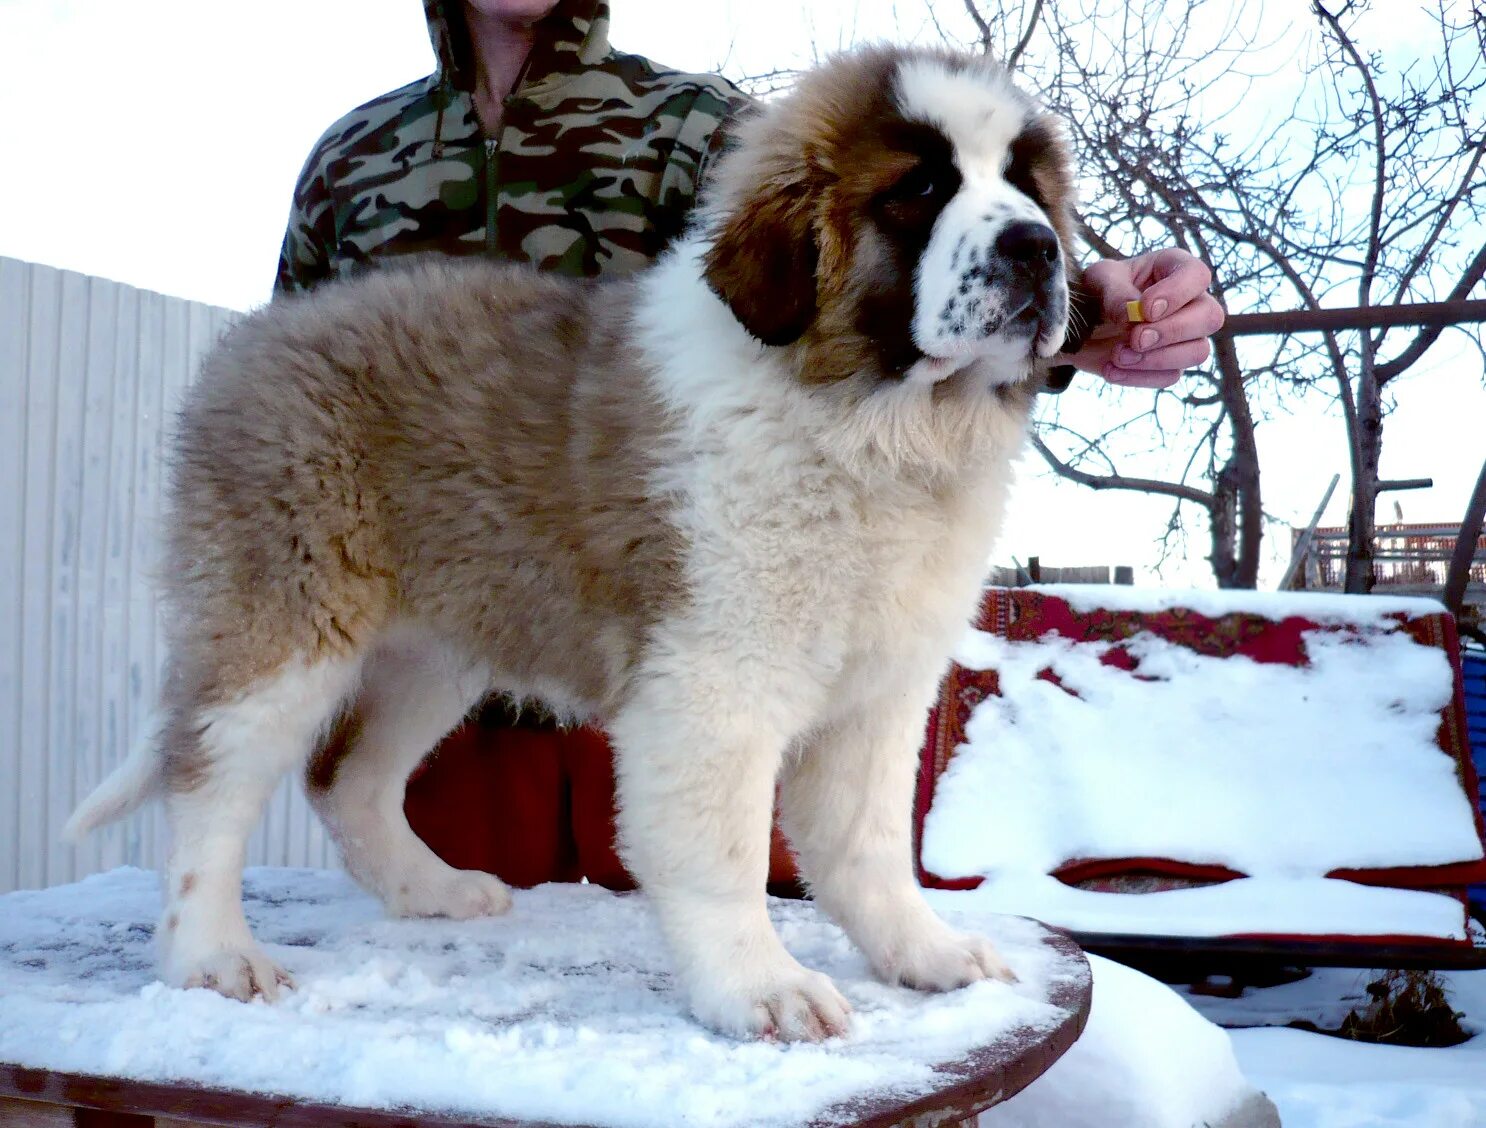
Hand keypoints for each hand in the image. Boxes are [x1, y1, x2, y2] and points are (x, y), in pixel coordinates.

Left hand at [1065, 248, 1224, 388]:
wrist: (1082, 326)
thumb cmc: (1095, 291)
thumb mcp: (1098, 281)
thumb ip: (1115, 293)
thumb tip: (1132, 316)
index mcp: (1174, 268)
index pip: (1197, 276)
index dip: (1177, 294)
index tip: (1145, 309)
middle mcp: (1190, 301)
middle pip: (1210, 318)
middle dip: (1171, 332)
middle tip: (1135, 339)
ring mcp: (1185, 336)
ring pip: (1198, 352)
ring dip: (1157, 359)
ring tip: (1117, 355)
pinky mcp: (1171, 364)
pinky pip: (1170, 377)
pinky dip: (1139, 377)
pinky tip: (1111, 369)